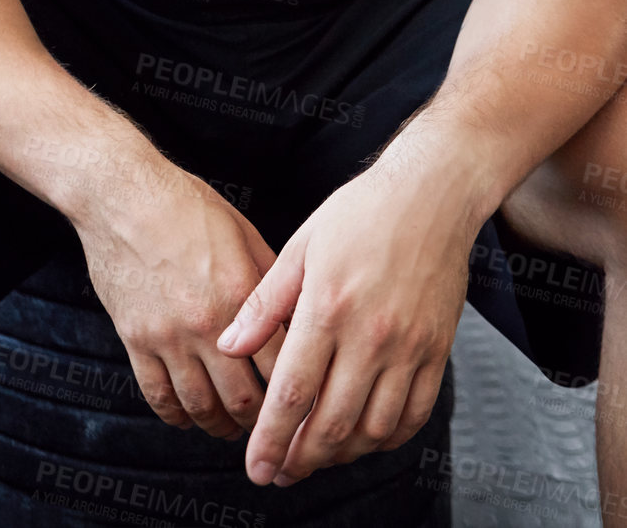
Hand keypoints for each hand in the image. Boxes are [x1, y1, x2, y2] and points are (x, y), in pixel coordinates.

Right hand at [74, 162, 286, 438]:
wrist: (121, 194)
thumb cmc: (184, 204)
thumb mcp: (242, 232)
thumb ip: (270, 279)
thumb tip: (296, 317)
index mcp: (241, 293)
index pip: (282, 365)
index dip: (297, 393)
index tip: (302, 405)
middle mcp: (206, 323)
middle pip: (243, 400)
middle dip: (261, 422)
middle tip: (268, 424)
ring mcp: (168, 335)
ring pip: (201, 407)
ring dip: (220, 426)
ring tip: (230, 425)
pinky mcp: (135, 339)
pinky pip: (158, 396)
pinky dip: (177, 416)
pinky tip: (188, 416)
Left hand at [216, 164, 471, 483]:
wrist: (430, 194)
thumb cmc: (360, 213)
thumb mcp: (301, 246)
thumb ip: (264, 302)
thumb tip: (228, 344)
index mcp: (328, 307)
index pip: (294, 392)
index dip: (272, 438)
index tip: (257, 467)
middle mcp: (371, 335)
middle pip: (333, 422)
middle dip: (302, 459)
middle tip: (281, 472)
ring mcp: (409, 347)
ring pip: (375, 429)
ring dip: (343, 455)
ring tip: (317, 456)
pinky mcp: (437, 350)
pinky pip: (414, 415)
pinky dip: (388, 438)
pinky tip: (366, 438)